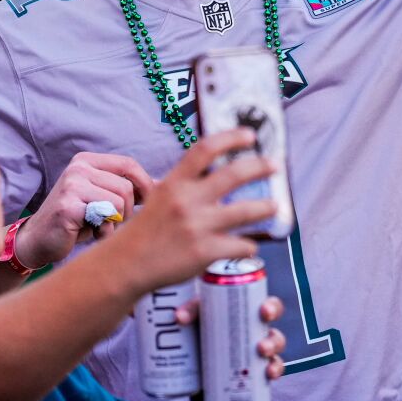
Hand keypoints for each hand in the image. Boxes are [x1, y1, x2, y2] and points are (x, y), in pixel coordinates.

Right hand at [12, 152, 155, 270]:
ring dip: (116, 222)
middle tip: (112, 223)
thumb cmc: (77, 221)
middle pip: (128, 186)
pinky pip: (105, 217)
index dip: (146, 185)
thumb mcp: (103, 198)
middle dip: (128, 211)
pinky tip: (91, 233)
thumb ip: (129, 189)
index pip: (130, 165)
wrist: (39, 241)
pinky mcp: (68, 205)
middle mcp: (78, 167)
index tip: (148, 205)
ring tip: (99, 227)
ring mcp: (71, 185)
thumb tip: (167, 185)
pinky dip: (104, 231)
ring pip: (120, 202)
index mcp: (88, 161)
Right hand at [106, 128, 277, 291]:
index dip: (231, 138)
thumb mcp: (160, 197)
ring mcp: (198, 227)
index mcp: (175, 183)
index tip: (250, 135)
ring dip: (266, 207)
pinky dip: (249, 245)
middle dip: (260, 167)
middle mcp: (188, 201)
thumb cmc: (146, 230)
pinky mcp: (206, 252)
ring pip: (247, 211)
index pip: (205, 150)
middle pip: (233, 174)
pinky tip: (248, 245)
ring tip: (274, 206)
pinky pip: (242, 245)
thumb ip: (186, 184)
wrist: (127, 265)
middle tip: (274, 166)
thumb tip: (215, 171)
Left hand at [175, 293, 288, 382]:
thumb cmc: (198, 334)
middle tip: (261, 345)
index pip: (267, 306)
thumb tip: (179, 317)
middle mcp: (256, 335)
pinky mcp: (253, 375)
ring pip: (275, 353)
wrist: (189, 374)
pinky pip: (273, 371)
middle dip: (273, 338)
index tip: (264, 312)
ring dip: (272, 354)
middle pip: (275, 332)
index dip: (272, 307)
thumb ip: (190, 312)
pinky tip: (269, 374)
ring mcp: (257, 356)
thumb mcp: (195, 320)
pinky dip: (274, 372)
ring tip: (261, 356)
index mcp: (248, 316)